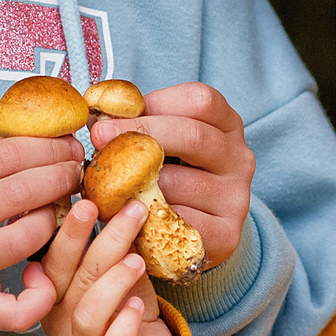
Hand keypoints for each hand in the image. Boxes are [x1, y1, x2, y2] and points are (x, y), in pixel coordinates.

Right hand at [0, 133, 81, 335]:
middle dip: (61, 177)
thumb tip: (39, 136)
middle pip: (19, 191)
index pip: (2, 154)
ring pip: (26, 238)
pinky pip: (16, 309)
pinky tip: (43, 276)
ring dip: (55, 222)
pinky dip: (41, 294)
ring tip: (61, 214)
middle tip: (77, 174)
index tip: (70, 145)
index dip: (46, 146)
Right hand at [38, 199, 181, 335]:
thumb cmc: (124, 314)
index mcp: (53, 292)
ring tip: (138, 260)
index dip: (66, 230)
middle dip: (89, 238)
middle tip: (118, 210)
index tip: (85, 199)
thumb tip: (124, 201)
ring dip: (113, 280)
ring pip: (87, 311)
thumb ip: (113, 247)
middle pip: (67, 275)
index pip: (50, 257)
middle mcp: (58, 319)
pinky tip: (137, 305)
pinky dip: (125, 322)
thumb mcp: (116, 274)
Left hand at [88, 82, 253, 272]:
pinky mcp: (227, 234)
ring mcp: (237, 197)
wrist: (191, 234)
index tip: (113, 113)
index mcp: (227, 125)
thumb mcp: (162, 141)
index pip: (200, 100)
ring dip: (136, 183)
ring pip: (178, 182)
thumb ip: (139, 124)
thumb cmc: (170, 175)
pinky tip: (127, 215)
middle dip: (140, 133)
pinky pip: (179, 222)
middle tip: (99, 137)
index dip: (155, 103)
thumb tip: (96, 117)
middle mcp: (239, 158)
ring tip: (105, 184)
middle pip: (192, 135)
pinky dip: (147, 218)